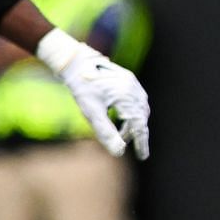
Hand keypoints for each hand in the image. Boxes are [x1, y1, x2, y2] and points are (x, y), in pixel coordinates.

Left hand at [35, 29, 149, 158]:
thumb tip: (119, 152)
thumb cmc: (82, 88)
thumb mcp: (92, 113)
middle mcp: (134, 89)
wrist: (76, 63)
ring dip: (133, 123)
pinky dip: (132, 113)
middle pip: (141, 117)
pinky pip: (137, 101)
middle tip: (124, 144)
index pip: (139, 125)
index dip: (141, 143)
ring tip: (121, 133)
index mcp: (126, 97)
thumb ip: (106, 133)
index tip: (143, 156)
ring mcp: (134, 83)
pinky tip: (121, 117)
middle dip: (135, 133)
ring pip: (140, 109)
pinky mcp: (130, 80)